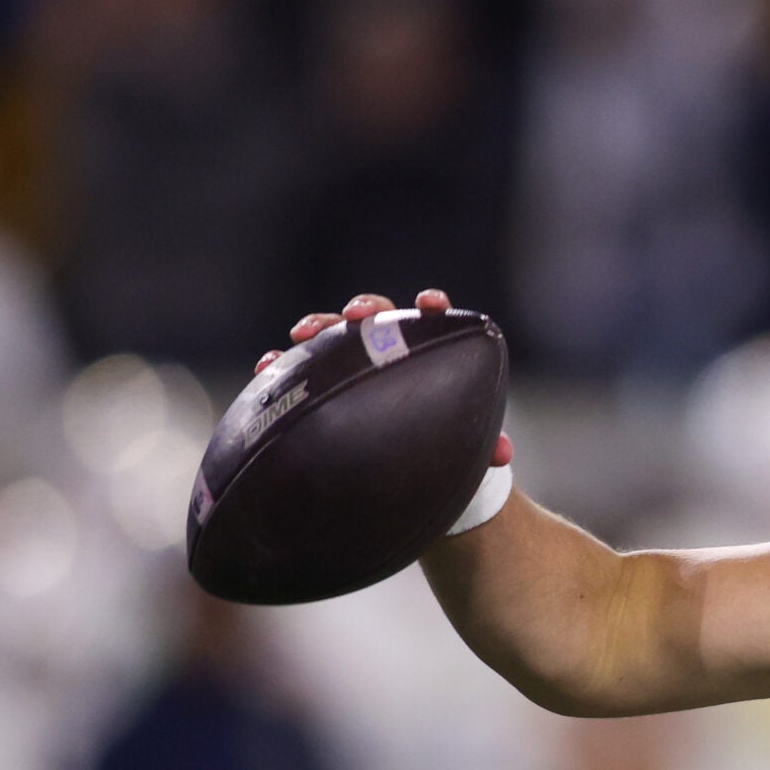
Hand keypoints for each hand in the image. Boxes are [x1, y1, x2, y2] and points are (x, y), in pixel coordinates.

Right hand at [256, 288, 512, 466]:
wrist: (403, 466)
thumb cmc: (437, 442)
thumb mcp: (460, 444)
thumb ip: (484, 445)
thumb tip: (503, 455)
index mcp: (424, 353)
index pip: (430, 320)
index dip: (430, 305)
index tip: (429, 303)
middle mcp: (384, 348)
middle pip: (375, 315)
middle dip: (364, 309)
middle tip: (356, 316)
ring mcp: (347, 360)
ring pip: (330, 333)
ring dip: (316, 326)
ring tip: (300, 334)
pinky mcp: (318, 380)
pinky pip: (295, 366)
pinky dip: (280, 363)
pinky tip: (266, 368)